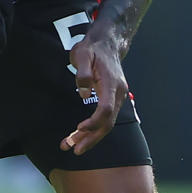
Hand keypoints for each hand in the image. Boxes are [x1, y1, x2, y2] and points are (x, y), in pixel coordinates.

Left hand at [59, 33, 127, 154]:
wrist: (107, 43)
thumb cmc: (92, 48)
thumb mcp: (82, 55)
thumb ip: (83, 74)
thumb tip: (83, 94)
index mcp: (112, 84)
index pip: (106, 109)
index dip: (94, 122)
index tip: (79, 128)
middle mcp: (118, 93)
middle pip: (108, 122)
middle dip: (91, 138)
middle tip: (74, 149)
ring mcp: (117, 97)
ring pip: (107, 123)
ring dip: (91, 137)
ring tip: (73, 147)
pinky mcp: (112, 99)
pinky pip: (105, 118)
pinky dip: (94, 129)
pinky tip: (81, 136)